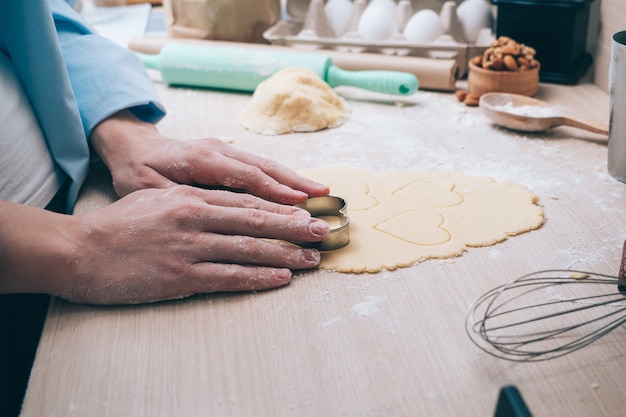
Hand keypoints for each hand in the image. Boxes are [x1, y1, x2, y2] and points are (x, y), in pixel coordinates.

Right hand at [0, 187, 329, 303]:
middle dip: (294, 228)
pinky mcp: (180, 276)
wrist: (80, 251)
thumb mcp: (157, 198)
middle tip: (322, 232)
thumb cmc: (119, 224)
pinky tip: (281, 278)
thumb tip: (225, 203)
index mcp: (191, 196)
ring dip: (285, 255)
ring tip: (311, 260)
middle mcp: (194, 218)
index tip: (306, 211)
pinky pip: (229, 276)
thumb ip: (192, 198)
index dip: (280, 207)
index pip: (246, 201)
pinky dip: (259, 277)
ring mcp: (189, 248)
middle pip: (256, 221)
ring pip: (249, 249)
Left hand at [90, 110, 329, 203]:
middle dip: (295, 183)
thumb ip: (181, 200)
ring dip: (293, 178)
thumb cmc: (138, 173)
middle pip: (263, 167)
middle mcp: (217, 151)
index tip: (299, 205)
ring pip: (265, 164)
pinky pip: (258, 166)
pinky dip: (280, 178)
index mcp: (200, 159)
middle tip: (324, 198)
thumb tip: (213, 213)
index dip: (274, 192)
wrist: (133, 148)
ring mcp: (224, 150)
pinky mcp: (226, 155)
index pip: (245, 177)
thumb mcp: (148, 191)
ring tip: (320, 192)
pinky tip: (296, 189)